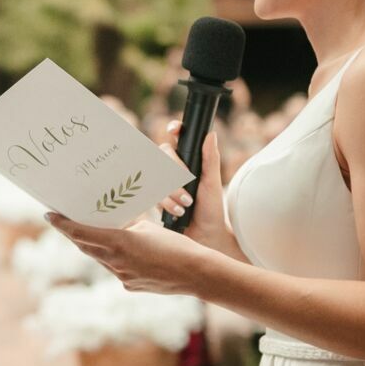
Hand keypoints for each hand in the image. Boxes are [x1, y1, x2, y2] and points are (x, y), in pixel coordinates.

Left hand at [46, 209, 213, 294]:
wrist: (196, 274)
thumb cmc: (176, 245)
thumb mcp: (149, 228)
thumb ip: (128, 227)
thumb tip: (117, 226)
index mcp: (119, 243)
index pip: (82, 233)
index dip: (63, 224)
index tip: (49, 215)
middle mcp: (116, 262)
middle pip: (86, 246)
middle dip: (74, 234)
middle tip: (63, 221)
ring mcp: (122, 276)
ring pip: (101, 258)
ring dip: (93, 246)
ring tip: (88, 233)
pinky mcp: (130, 285)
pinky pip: (116, 269)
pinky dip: (114, 259)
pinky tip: (121, 251)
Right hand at [157, 128, 232, 254]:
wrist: (204, 235)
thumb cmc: (211, 209)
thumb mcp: (212, 183)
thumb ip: (210, 159)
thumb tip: (211, 134)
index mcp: (190, 160)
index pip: (179, 138)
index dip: (174, 130)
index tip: (173, 130)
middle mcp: (175, 168)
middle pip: (164, 155)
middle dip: (175, 172)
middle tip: (188, 185)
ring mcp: (164, 181)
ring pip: (156, 174)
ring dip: (171, 190)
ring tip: (186, 204)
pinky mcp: (156, 196)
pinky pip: (152, 192)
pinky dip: (165, 201)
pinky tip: (177, 211)